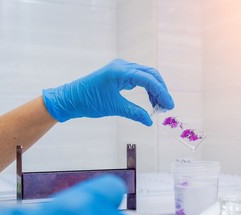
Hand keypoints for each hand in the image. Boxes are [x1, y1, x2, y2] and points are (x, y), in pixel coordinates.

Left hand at [42, 58, 173, 124]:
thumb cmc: (89, 101)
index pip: (148, 79)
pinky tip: (150, 100)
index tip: (169, 105)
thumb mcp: (114, 108)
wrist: (71, 98)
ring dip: (155, 89)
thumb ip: (134, 113)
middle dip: (161, 89)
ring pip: (146, 75)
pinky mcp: (120, 74)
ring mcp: (121, 68)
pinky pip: (139, 78)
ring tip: (159, 106)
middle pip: (150, 74)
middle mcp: (122, 66)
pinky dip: (147, 89)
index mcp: (120, 71)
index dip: (161, 92)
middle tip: (167, 106)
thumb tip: (150, 121)